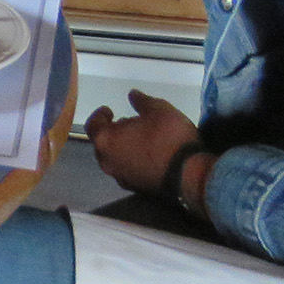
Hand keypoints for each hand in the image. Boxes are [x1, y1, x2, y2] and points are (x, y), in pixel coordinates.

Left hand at [84, 90, 205, 197]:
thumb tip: (132, 95)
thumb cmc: (168, 137)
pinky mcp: (136, 188)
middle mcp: (107, 161)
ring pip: (114, 158)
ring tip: (139, 137)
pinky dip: (131, 160)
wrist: (190, 176)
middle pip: (102, 143)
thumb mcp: (158, 109)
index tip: (109, 110)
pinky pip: (127, 170)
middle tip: (126, 123)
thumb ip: (141, 101)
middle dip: (112, 132)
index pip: (93, 125)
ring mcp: (121, 177)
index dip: (100, 115)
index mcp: (106, 140)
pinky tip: (146, 154)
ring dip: (122, 147)